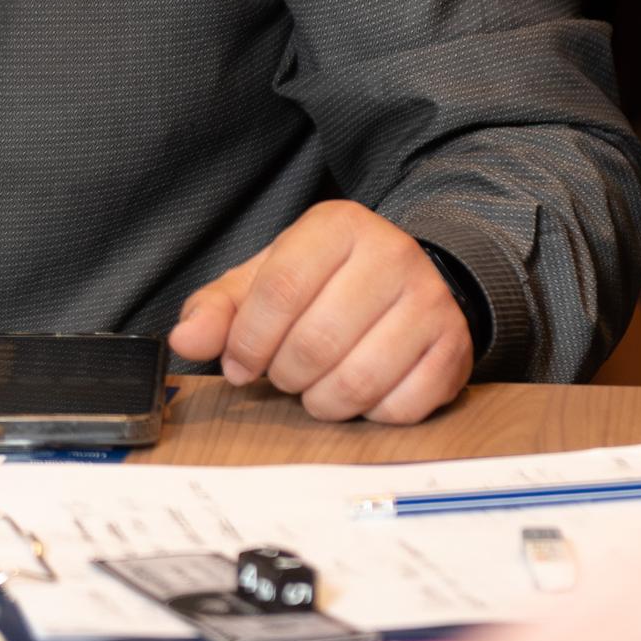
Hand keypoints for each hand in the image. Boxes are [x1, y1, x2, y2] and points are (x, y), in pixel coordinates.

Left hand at [167, 199, 472, 423]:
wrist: (410, 282)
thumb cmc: (326, 283)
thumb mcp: (266, 279)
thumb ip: (218, 307)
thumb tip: (184, 341)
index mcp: (337, 226)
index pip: (280, 290)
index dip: (249, 341)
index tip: (239, 365)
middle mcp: (392, 254)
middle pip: (316, 342)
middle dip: (285, 375)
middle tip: (283, 375)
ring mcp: (431, 301)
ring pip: (358, 380)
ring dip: (323, 401)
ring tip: (315, 388)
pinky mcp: (455, 347)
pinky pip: (401, 406)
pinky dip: (370, 414)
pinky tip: (361, 393)